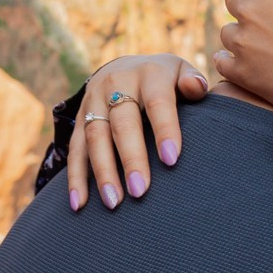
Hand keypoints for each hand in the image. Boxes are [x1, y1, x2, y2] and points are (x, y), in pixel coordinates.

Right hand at [66, 54, 208, 210]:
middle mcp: (116, 84)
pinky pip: (75, 149)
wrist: (124, 69)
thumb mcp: (181, 73)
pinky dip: (75, 178)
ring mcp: (93, 101)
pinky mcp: (79, 119)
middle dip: (131, 158)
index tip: (171, 160)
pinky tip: (79, 203)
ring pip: (95, 137)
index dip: (164, 130)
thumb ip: (192, 82)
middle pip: (122, 123)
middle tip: (140, 191)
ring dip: (103, 172)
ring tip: (114, 203)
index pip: (157, 103)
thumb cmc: (164, 81)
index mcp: (149, 74)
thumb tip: (197, 88)